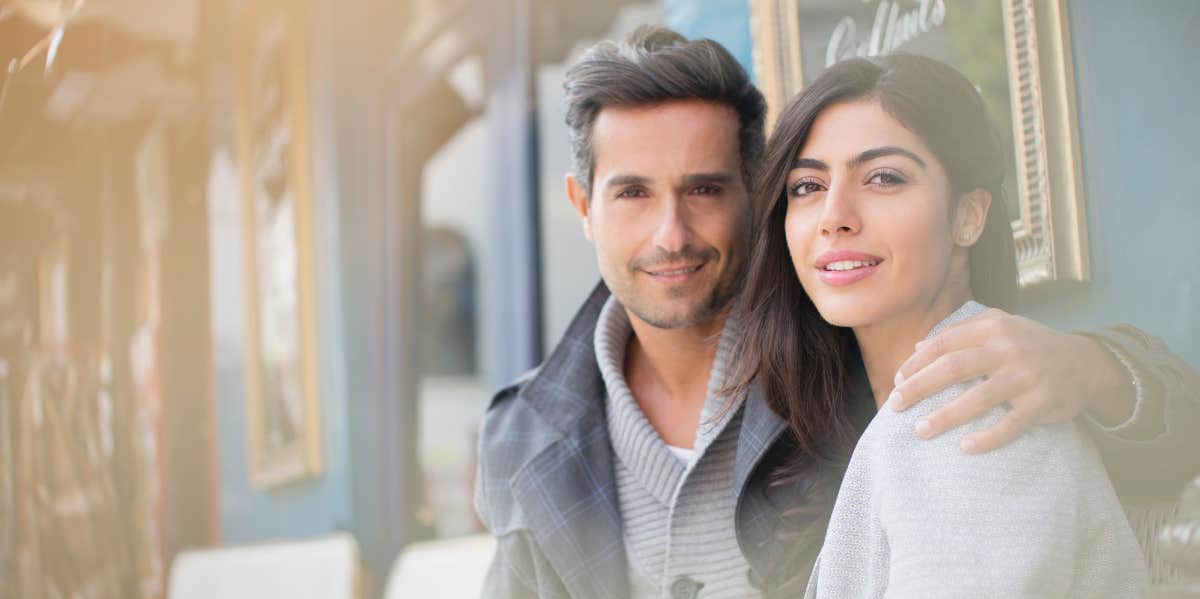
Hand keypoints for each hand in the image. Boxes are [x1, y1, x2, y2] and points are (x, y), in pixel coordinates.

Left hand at [888, 308, 1132, 452]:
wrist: (1086, 363)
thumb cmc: (1031, 344)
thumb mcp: (1000, 326)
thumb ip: (960, 331)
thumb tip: (919, 348)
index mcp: (993, 328)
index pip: (944, 343)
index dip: (916, 363)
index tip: (897, 381)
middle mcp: (1008, 349)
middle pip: (953, 368)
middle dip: (919, 387)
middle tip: (895, 405)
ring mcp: (1027, 377)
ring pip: (979, 398)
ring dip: (945, 416)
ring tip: (920, 430)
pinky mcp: (1042, 404)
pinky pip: (1011, 425)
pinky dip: (987, 438)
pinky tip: (965, 447)